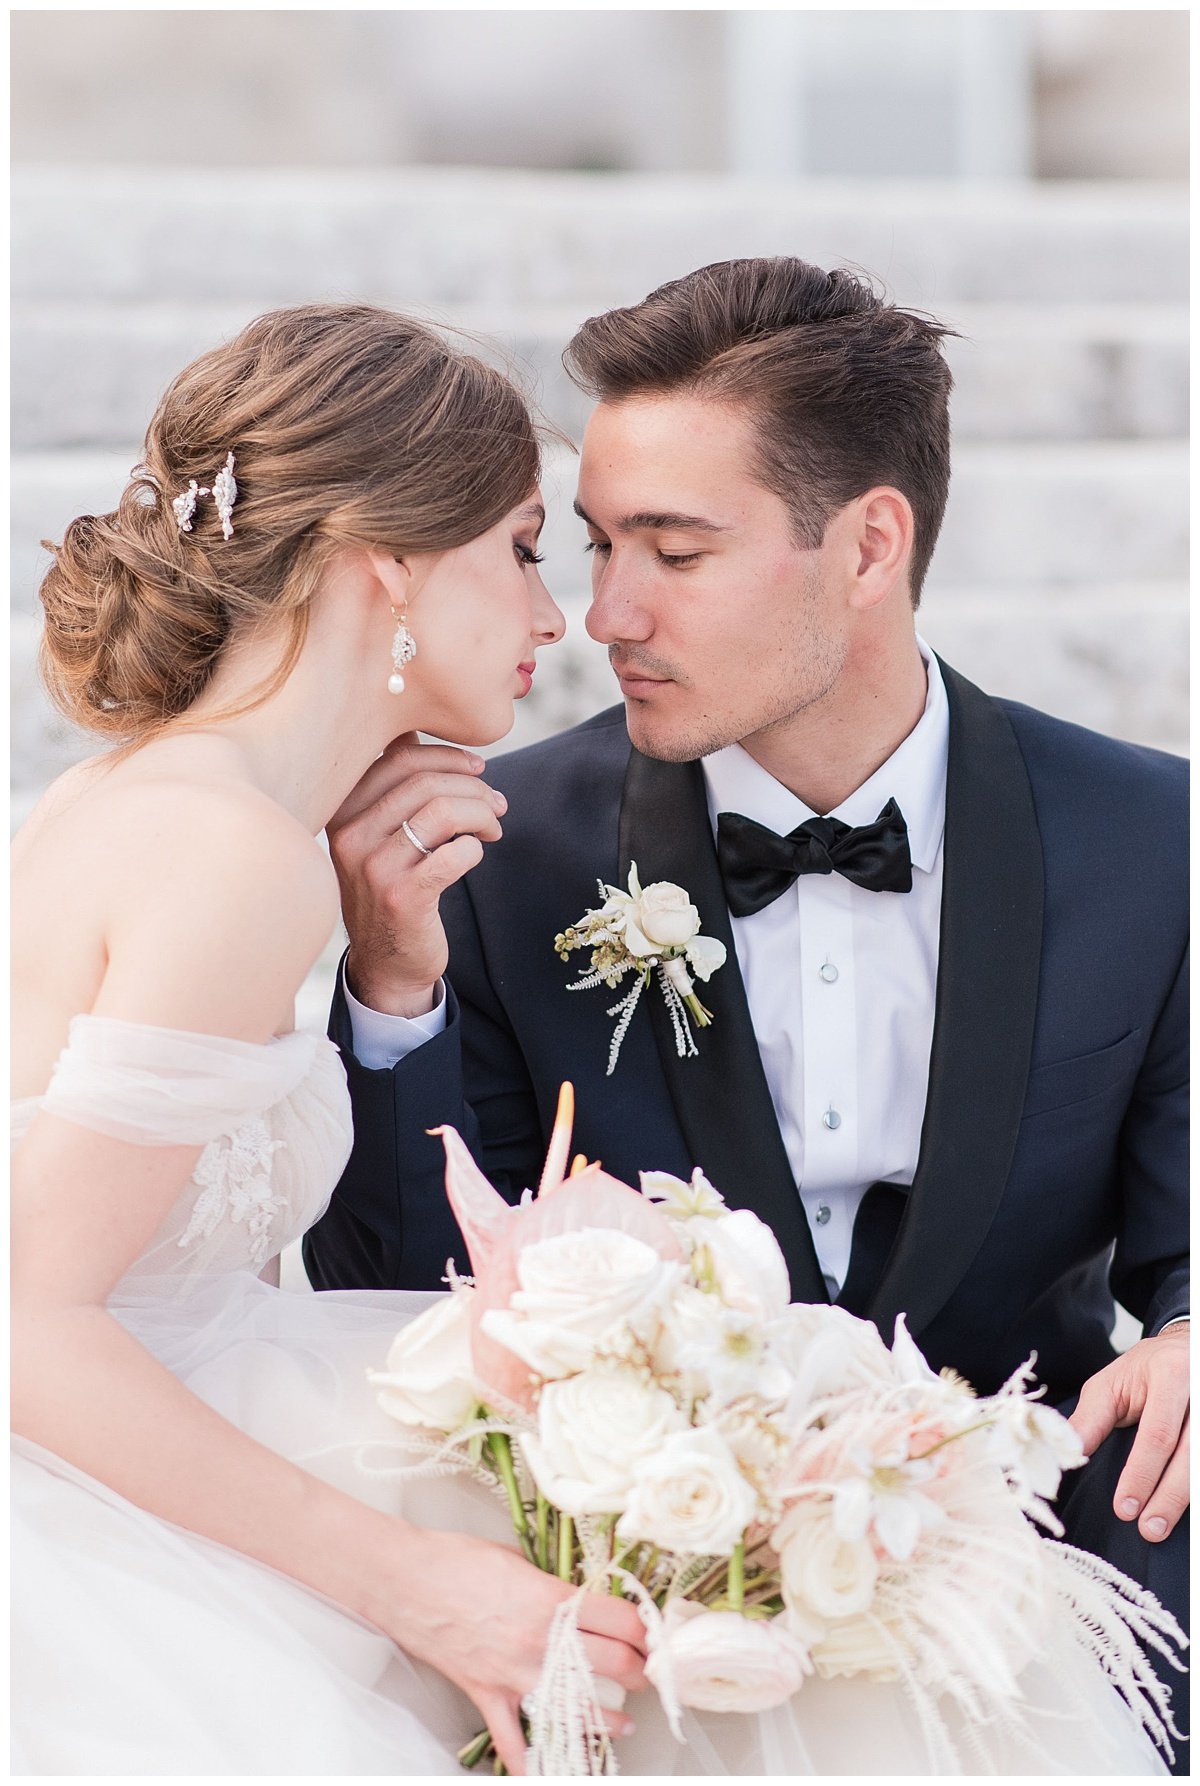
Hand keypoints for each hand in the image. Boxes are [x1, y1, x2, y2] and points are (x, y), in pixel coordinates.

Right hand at [327, 734, 506, 1017]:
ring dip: (481, 814)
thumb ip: (392, 786)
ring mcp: (372, 868)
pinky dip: (475, 849)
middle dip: (473, 787)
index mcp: (341, 810)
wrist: (386, 961)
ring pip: (441, 813)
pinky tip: (475, 855)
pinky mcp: (402, 898)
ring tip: (494, 827)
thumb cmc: (391, 886)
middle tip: (496, 804)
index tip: (478, 768)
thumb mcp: (378, 833)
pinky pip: (454, 854)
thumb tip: (414, 731)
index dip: (446, 756)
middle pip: (424, 783)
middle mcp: (349, 836)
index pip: (397, 758)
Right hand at [382, 1530, 646, 1775]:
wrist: (403, 1578)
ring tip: (625, 1722)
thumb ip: (550, 1582)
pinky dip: (529, 1763)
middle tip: (648, 1672)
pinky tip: (548, 1771)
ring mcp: (514, 1673)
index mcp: (552, 1599)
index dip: (645, 1630)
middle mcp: (541, 1641)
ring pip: (576, 1710)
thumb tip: (576, 1594)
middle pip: (612, 1664)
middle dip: (640, 1671)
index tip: (653, 1634)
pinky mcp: (487, 1693)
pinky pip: (512, 1740)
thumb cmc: (455, 1558)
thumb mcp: (516, 1558)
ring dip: (608, 1720)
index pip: (621, 1622)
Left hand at [1069, 1323, 1189, 1542]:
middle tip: (1149, 1529)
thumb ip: (1092, 1419)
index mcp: (1170, 1374)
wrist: (1186, 1347)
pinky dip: (1197, 1489)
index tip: (1124, 1507)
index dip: (1142, 1474)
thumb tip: (1068, 1453)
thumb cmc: (1144, 1369)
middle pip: (1191, 1455)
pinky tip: (1186, 1511)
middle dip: (1169, 1497)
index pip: (1158, 1434)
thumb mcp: (1111, 1384)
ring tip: (1163, 1527)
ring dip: (1186, 1500)